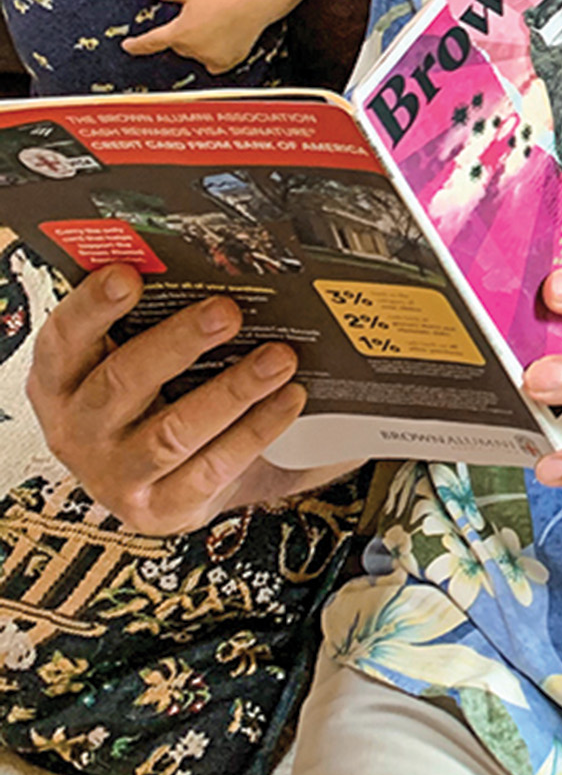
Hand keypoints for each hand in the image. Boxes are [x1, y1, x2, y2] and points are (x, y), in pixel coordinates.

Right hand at [26, 266, 305, 531]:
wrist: (167, 478)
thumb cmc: (152, 395)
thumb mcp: (131, 357)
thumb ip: (148, 318)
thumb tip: (208, 264)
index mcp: (59, 381)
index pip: (64, 338)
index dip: (92, 306)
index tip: (129, 274)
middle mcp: (77, 431)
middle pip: (122, 383)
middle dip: (178, 343)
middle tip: (227, 310)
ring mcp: (116, 477)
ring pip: (173, 433)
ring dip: (232, 390)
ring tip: (279, 357)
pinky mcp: (161, 510)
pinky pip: (213, 468)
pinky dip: (256, 430)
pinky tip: (289, 398)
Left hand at [127, 0, 314, 72]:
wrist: (255, 0)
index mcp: (179, 32)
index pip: (151, 42)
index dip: (136, 45)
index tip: (128, 46)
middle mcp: (193, 48)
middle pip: (178, 45)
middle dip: (183, 33)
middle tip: (199, 17)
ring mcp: (210, 56)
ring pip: (195, 53)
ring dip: (199, 43)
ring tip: (215, 24)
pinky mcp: (226, 62)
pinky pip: (213, 63)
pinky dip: (214, 55)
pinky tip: (222, 40)